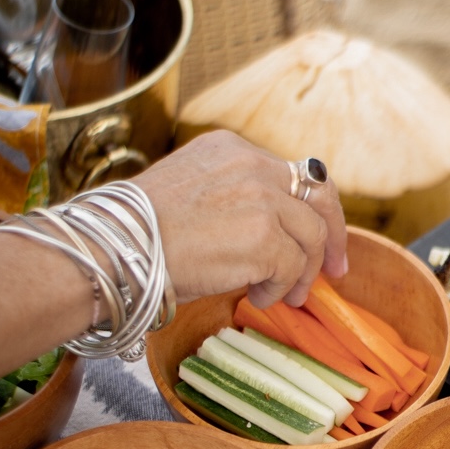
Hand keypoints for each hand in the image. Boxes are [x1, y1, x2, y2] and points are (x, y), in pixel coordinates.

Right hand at [136, 130, 347, 307]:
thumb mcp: (191, 193)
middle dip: (334, 237)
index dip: (316, 209)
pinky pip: (292, 268)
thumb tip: (273, 236)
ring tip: (285, 296)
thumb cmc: (140, 232)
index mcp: (232, 150)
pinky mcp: (263, 236)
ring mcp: (260, 199)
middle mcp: (251, 165)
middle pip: (320, 197)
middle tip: (335, 271)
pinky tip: (257, 298)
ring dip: (302, 274)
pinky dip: (280, 290)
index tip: (323, 238)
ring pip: (311, 238)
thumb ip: (234, 200)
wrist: (115, 248)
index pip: (295, 174)